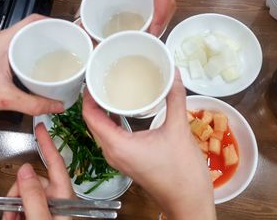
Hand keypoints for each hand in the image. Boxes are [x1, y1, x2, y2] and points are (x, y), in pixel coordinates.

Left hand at [0, 14, 63, 115]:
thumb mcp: (6, 98)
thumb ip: (33, 103)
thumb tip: (59, 106)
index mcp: (6, 41)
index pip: (33, 20)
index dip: (53, 22)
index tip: (69, 31)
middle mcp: (7, 41)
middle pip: (35, 30)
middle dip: (55, 36)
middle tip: (71, 46)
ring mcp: (6, 50)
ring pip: (32, 41)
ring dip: (48, 47)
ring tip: (65, 56)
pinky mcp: (7, 60)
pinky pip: (27, 52)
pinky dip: (40, 57)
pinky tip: (49, 69)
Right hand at [3, 123, 74, 219]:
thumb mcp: (41, 219)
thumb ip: (34, 196)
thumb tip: (25, 170)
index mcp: (64, 196)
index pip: (56, 163)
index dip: (48, 143)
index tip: (41, 127)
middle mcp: (59, 198)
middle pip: (35, 180)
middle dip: (18, 189)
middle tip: (9, 205)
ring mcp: (51, 206)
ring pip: (27, 192)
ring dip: (15, 203)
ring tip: (10, 217)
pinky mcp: (43, 212)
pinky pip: (26, 203)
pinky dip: (16, 210)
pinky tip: (13, 218)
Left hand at [82, 71, 215, 219]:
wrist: (188, 201)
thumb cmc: (182, 172)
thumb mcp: (178, 130)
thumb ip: (174, 98)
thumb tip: (173, 74)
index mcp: (117, 145)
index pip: (90, 116)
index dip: (88, 96)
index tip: (93, 79)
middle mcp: (112, 153)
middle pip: (93, 122)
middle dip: (94, 101)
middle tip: (102, 80)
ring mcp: (119, 159)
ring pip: (102, 131)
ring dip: (102, 111)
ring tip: (111, 91)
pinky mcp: (127, 161)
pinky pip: (112, 137)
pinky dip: (112, 122)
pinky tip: (123, 110)